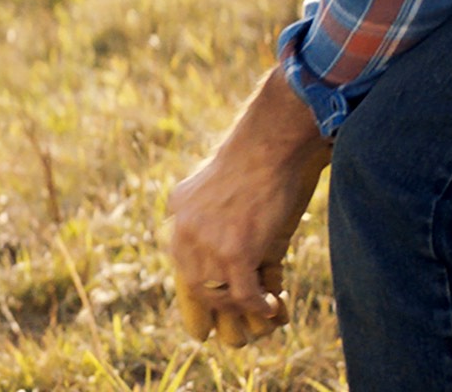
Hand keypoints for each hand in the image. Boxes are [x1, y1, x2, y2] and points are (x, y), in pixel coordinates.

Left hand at [167, 67, 331, 345]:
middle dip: (220, 302)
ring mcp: (206, 242)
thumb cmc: (259, 157)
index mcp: (178, 210)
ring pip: (219, 293)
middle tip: (242, 311)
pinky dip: (259, 306)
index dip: (202, 286)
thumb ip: (215, 216)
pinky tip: (273, 307)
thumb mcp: (222, 186)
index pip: (182, 262)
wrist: (272, 141)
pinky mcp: (234, 251)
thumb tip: (235, 256)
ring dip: (241, 307)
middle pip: (196, 283)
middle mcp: (183, 228)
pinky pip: (244, 295)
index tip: (216, 303)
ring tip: (263, 307)